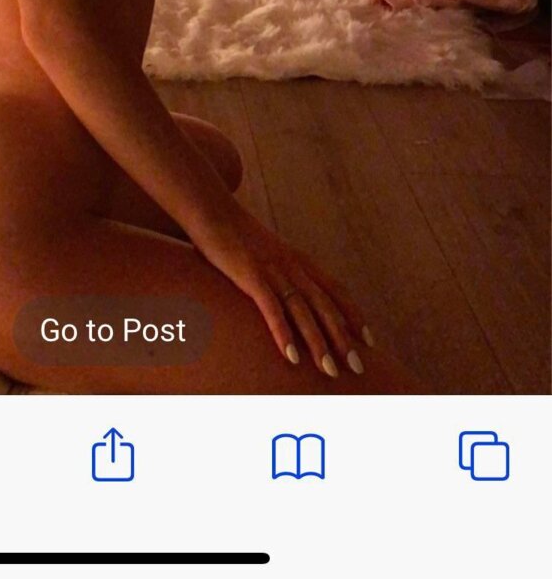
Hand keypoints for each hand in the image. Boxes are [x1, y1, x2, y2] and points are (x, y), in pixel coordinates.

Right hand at [211, 205, 373, 378]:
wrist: (210, 208)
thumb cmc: (234, 234)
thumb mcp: (265, 251)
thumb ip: (279, 271)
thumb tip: (288, 296)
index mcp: (298, 259)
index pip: (335, 289)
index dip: (353, 314)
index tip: (369, 340)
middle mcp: (292, 264)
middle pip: (324, 305)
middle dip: (343, 337)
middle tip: (358, 367)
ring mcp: (273, 269)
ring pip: (303, 310)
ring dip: (318, 342)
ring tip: (330, 370)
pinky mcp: (250, 274)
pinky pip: (272, 307)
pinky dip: (283, 332)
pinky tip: (291, 356)